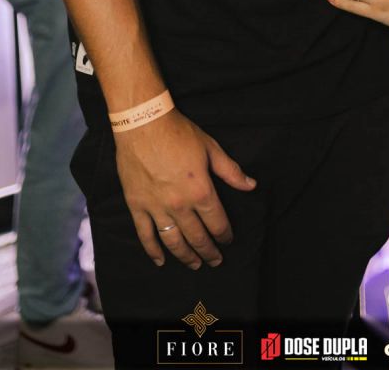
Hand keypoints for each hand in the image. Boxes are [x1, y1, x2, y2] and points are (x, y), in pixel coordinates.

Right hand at [114, 109, 255, 268]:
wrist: (143, 123)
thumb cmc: (179, 133)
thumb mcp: (211, 148)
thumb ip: (231, 171)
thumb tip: (251, 185)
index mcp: (200, 191)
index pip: (217, 222)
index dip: (225, 234)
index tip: (228, 240)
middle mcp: (179, 205)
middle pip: (197, 237)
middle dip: (209, 251)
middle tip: (216, 261)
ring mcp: (156, 208)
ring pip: (173, 241)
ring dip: (186, 256)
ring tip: (195, 265)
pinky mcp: (137, 206)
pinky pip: (145, 235)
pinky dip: (153, 251)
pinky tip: (161, 261)